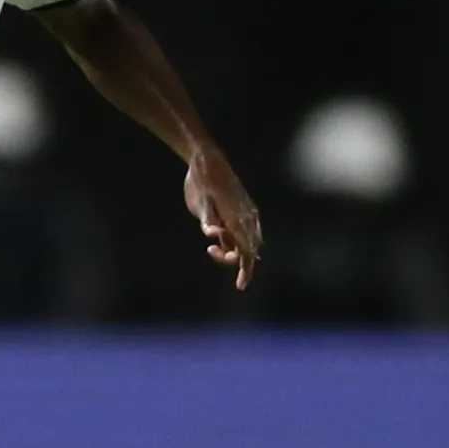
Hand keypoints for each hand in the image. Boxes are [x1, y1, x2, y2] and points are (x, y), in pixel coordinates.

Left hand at [183, 150, 262, 289]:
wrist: (208, 161)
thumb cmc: (203, 181)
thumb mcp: (200, 200)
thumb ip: (208, 218)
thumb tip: (212, 234)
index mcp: (237, 217)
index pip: (246, 250)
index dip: (245, 270)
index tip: (240, 286)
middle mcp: (246, 217)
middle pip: (248, 249)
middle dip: (237, 261)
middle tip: (211, 251)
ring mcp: (245, 213)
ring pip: (247, 240)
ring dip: (234, 250)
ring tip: (213, 249)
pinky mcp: (240, 209)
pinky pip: (244, 231)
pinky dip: (239, 241)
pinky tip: (228, 243)